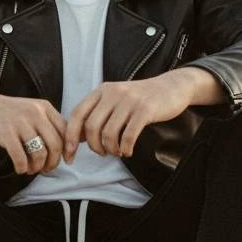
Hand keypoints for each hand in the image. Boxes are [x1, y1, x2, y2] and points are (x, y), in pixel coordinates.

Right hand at [0, 84, 65, 174]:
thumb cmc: (3, 111)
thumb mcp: (28, 110)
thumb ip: (45, 123)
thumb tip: (61, 148)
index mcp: (44, 106)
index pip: (65, 131)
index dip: (68, 150)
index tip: (66, 161)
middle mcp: (35, 112)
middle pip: (56, 144)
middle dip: (53, 162)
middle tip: (45, 170)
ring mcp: (20, 122)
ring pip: (40, 153)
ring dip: (37, 167)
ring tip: (30, 169)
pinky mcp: (5, 132)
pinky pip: (21, 157)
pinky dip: (22, 167)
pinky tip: (19, 168)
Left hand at [64, 68, 222, 159]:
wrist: (171, 87)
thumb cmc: (140, 99)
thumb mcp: (115, 100)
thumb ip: (96, 115)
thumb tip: (76, 138)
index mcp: (101, 91)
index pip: (77, 115)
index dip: (70, 137)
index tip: (69, 155)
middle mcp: (113, 93)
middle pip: (91, 127)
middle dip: (94, 147)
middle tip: (104, 153)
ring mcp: (129, 101)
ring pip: (109, 133)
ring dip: (111, 149)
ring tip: (117, 152)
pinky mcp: (145, 109)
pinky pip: (128, 136)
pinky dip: (125, 148)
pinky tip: (128, 151)